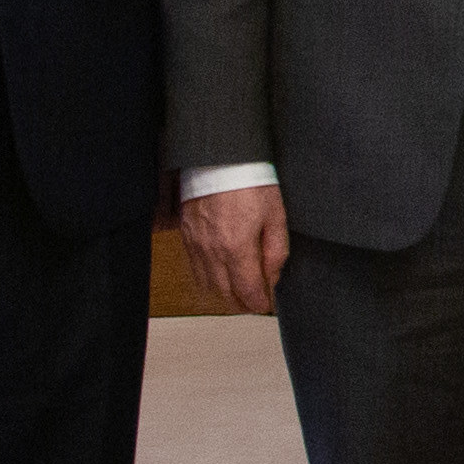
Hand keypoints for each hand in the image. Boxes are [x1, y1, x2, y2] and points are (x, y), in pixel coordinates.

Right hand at [179, 183, 289, 314]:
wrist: (220, 159)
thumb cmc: (250, 182)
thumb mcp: (276, 216)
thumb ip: (276, 251)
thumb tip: (273, 277)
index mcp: (237, 248)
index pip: (247, 292)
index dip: (259, 303)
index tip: (266, 304)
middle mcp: (212, 252)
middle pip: (225, 295)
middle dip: (242, 303)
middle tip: (255, 302)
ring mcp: (196, 245)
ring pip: (208, 286)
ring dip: (224, 294)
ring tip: (240, 290)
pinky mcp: (186, 237)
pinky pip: (195, 269)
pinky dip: (208, 279)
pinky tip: (220, 274)